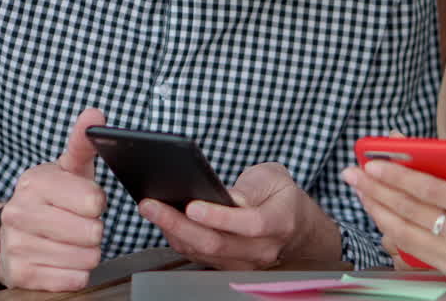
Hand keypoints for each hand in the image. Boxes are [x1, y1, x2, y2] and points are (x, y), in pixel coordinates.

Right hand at [0, 108, 107, 290]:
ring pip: (86, 258)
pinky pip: (73, 280)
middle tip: (77, 224)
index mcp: (35, 182)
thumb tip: (95, 114)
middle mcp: (20, 213)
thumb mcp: (67, 169)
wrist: (6, 235)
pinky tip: (63, 261)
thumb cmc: (50, 199)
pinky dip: (76, 273)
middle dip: (93, 231)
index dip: (97, 204)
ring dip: (86, 253)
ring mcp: (18, 245)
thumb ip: (83, 143)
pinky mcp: (21, 275)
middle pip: (92, 233)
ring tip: (70, 242)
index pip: (95, 201)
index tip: (84, 202)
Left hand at [139, 162, 340, 269]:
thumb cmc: (282, 197)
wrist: (296, 228)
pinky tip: (161, 219)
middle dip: (178, 224)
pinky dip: (177, 238)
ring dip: (171, 232)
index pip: (249, 225)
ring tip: (149, 208)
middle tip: (151, 204)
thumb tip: (227, 197)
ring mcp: (244, 263)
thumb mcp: (275, 178)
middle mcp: (262, 250)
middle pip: (216, 244)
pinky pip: (198, 255)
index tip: (191, 205)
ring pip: (202, 253)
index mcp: (279, 223)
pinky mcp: (228, 266)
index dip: (219, 217)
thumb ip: (253, 186)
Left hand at [342, 137, 445, 286]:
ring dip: (378, 212)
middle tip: (353, 174)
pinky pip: (413, 253)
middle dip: (377, 190)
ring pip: (406, 235)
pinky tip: (378, 217)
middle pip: (411, 212)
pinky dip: (391, 236)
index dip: (398, 175)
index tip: (374, 162)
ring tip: (360, 192)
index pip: (431, 190)